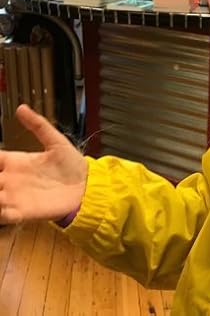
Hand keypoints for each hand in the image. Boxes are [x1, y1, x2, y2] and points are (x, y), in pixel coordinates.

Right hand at [0, 105, 87, 223]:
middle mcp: (11, 180)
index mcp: (16, 162)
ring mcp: (14, 197)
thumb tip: (22, 108)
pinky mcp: (22, 212)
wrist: (87, 186)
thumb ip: (38, 125)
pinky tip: (2, 205)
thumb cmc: (72, 164)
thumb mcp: (56, 141)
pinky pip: (2, 215)